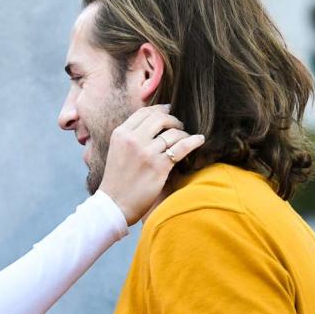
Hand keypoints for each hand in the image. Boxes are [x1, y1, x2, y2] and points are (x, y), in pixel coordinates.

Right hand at [98, 104, 204, 225]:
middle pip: (160, 118)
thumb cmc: (117, 179)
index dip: (160, 109)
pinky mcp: (159, 166)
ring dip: (183, 133)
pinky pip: (182, 147)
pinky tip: (199, 140)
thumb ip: (131, 136)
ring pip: (173, 133)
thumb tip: (153, 122)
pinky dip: (193, 141)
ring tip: (186, 137)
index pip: (144, 112)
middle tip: (178, 126)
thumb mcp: (117, 150)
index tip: (169, 111)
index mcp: (120, 134)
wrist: (114, 204)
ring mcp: (146, 153)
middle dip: (173, 120)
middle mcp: (132, 140)